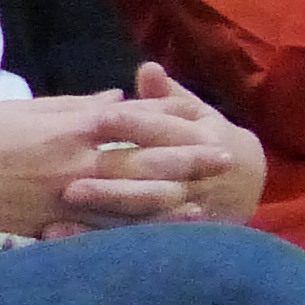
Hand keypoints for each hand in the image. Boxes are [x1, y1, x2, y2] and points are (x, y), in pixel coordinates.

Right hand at [0, 90, 245, 236]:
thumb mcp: (21, 109)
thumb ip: (74, 106)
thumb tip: (118, 99)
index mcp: (66, 122)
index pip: (136, 119)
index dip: (175, 123)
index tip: (206, 124)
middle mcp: (71, 159)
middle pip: (144, 160)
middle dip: (188, 160)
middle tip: (227, 162)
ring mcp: (58, 197)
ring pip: (128, 200)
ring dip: (169, 201)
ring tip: (207, 202)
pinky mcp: (41, 227)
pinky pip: (96, 232)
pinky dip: (129, 233)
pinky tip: (155, 239)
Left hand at [60, 64, 264, 227]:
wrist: (242, 182)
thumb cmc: (207, 139)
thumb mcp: (196, 113)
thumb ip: (167, 94)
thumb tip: (148, 68)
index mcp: (204, 138)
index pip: (166, 130)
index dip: (135, 124)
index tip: (99, 117)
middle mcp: (196, 175)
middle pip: (153, 174)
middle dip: (113, 175)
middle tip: (71, 176)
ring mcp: (184, 207)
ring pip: (143, 209)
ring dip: (105, 208)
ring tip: (63, 203)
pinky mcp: (169, 232)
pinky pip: (131, 236)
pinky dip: (97, 236)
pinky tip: (61, 233)